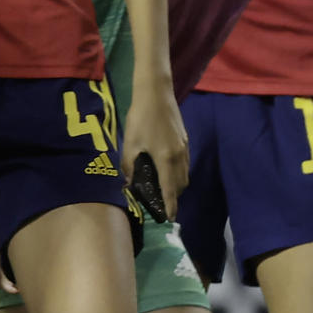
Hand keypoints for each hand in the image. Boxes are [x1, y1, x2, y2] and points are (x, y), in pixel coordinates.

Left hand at [121, 88, 188, 219]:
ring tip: (162, 188)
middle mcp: (180, 157)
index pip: (171, 190)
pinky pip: (184, 164)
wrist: (156, 93)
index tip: (170, 218)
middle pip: (181, 184)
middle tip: (160, 202)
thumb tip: (127, 182)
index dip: (171, 205)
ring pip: (184, 174)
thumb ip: (129, 165)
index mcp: (166, 159)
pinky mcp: (184, 140)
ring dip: (176, 184)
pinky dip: (177, 172)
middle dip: (173, 196)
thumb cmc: (140, 117)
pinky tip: (164, 168)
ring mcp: (184, 148)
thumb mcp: (130, 142)